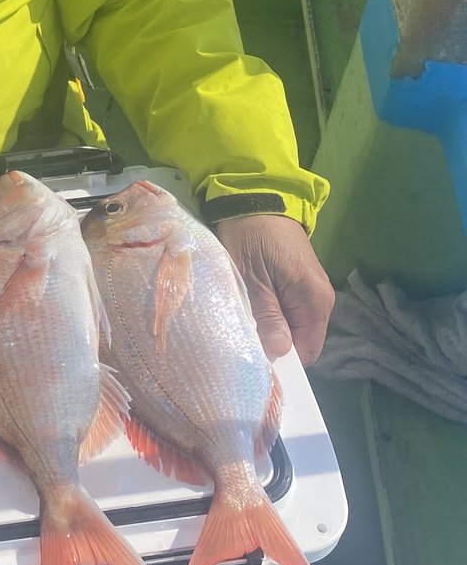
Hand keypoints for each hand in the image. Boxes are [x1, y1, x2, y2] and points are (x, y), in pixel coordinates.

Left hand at [215, 215, 334, 366]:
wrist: (255, 198)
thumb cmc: (251, 236)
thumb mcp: (252, 279)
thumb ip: (267, 317)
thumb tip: (278, 353)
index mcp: (315, 300)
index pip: (307, 351)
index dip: (284, 363)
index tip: (256, 367)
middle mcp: (320, 299)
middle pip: (300, 340)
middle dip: (275, 347)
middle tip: (243, 348)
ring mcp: (311, 290)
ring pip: (293, 326)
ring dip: (270, 331)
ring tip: (244, 330)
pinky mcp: (298, 282)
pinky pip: (288, 311)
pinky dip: (270, 316)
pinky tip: (251, 313)